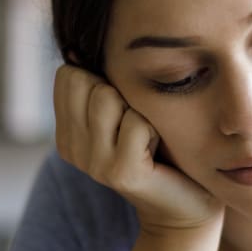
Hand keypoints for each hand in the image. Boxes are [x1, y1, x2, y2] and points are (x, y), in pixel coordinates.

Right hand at [54, 64, 224, 232]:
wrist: (185, 206)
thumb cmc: (160, 149)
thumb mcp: (123, 113)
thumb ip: (101, 84)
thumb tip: (76, 44)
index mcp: (66, 134)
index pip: (67, 75)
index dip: (101, 79)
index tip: (122, 109)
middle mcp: (71, 149)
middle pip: (85, 81)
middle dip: (118, 91)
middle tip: (137, 124)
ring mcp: (93, 164)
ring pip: (107, 97)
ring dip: (137, 109)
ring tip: (147, 135)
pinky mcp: (120, 173)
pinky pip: (137, 122)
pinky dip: (155, 128)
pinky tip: (158, 151)